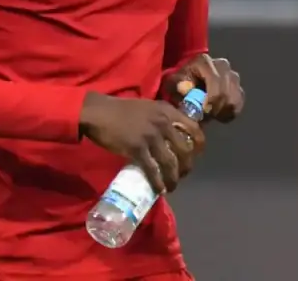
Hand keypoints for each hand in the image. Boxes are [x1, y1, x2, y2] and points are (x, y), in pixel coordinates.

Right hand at [79, 93, 205, 193]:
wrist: (98, 112)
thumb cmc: (120, 109)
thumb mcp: (148, 107)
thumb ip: (160, 117)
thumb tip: (169, 134)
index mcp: (167, 110)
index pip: (194, 128)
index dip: (199, 144)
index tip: (197, 155)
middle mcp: (163, 122)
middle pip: (185, 149)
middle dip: (187, 166)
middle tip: (183, 174)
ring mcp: (151, 136)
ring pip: (170, 162)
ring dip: (174, 178)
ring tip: (172, 187)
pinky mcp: (137, 148)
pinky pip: (153, 170)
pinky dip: (158, 182)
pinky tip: (160, 189)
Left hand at [164, 54, 244, 122]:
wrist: (190, 85)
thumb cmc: (181, 84)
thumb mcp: (174, 83)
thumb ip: (179, 85)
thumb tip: (185, 89)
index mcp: (205, 61)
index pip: (215, 80)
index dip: (212, 97)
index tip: (205, 111)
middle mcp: (222, 65)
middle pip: (226, 90)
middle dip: (216, 107)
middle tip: (205, 116)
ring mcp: (233, 76)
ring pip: (234, 98)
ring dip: (222, 110)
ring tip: (209, 114)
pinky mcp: (238, 88)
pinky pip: (239, 104)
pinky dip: (229, 112)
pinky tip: (217, 114)